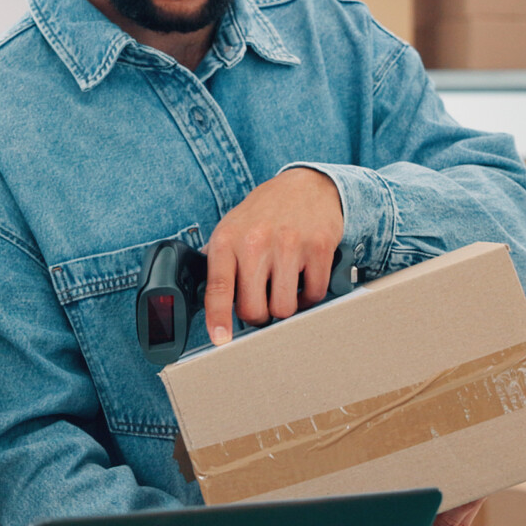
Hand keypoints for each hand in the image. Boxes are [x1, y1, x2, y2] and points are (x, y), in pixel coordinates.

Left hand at [204, 167, 346, 345]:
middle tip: (262, 304)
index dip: (218, 318)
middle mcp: (256, 242)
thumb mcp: (232, 229)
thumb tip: (207, 302)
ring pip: (285, 308)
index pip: (218, 288)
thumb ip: (220, 263)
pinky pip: (314, 294)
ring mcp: (289, 244)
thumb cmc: (265, 213)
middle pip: (254, 309)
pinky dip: (310, 295)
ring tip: (283, 288)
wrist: (307, 185)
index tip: (220, 339)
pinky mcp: (319, 248)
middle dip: (258, 315)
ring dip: (285, 307)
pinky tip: (303, 279)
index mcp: (227, 239)